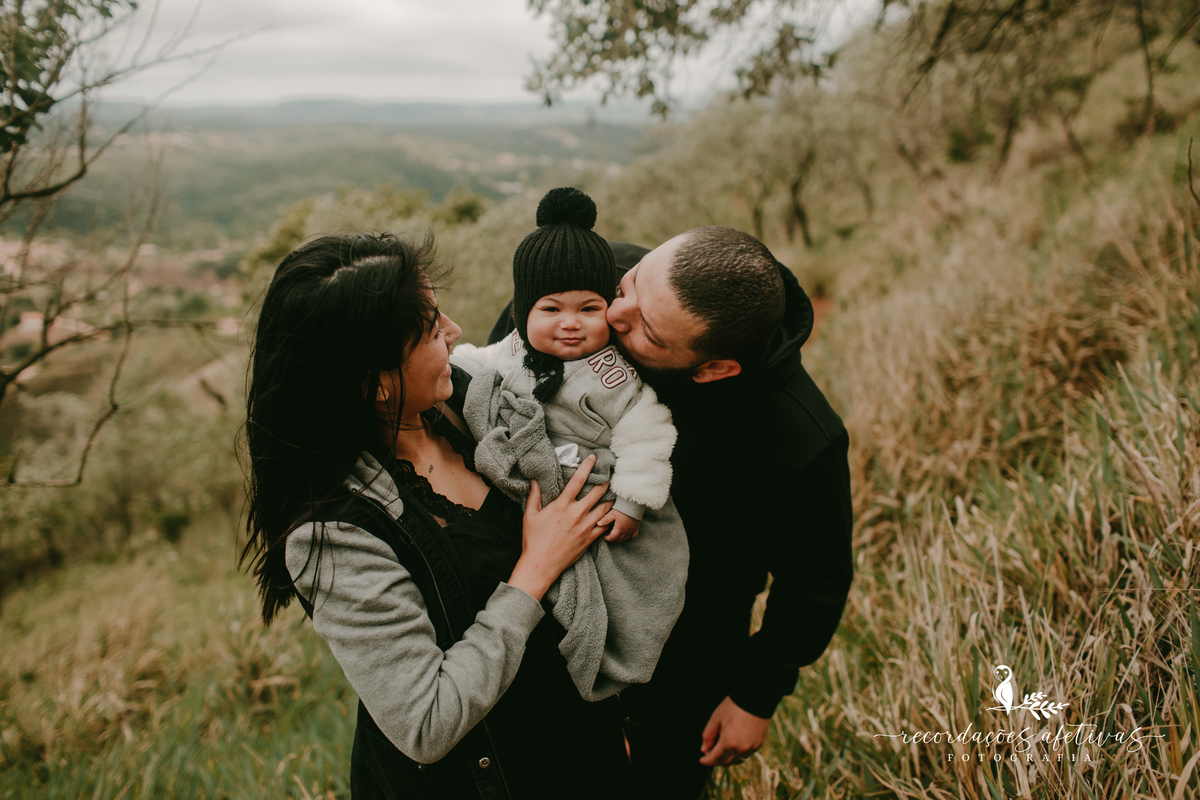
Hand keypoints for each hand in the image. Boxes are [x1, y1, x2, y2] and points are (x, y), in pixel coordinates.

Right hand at [508, 454, 610, 600]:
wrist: (540, 565)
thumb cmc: (533, 540)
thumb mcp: (530, 515)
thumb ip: (534, 496)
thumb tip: (534, 480)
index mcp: (562, 506)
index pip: (578, 481)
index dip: (587, 467)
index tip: (593, 458)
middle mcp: (576, 514)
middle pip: (598, 493)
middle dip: (605, 482)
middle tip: (608, 475)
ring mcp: (585, 527)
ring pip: (605, 509)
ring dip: (610, 500)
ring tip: (612, 493)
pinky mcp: (590, 539)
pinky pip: (605, 526)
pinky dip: (609, 519)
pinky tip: (610, 514)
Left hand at [600, 509, 639, 541]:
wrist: (634, 504)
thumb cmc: (622, 508)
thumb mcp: (612, 513)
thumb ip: (605, 519)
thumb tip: (598, 524)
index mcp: (619, 529)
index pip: (612, 538)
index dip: (607, 538)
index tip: (605, 536)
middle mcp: (626, 531)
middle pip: (618, 540)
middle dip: (613, 539)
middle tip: (609, 535)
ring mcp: (632, 530)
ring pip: (625, 539)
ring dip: (619, 539)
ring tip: (615, 534)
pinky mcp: (636, 527)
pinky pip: (633, 536)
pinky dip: (629, 537)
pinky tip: (626, 534)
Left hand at [698, 697, 769, 766]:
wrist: (756, 698)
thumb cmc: (734, 706)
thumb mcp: (715, 718)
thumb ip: (708, 736)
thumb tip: (704, 749)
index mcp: (729, 743)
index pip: (715, 759)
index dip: (706, 761)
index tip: (701, 759)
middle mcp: (741, 749)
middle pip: (726, 762)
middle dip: (716, 760)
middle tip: (709, 752)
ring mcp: (752, 748)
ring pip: (736, 760)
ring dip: (727, 758)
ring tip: (720, 749)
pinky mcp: (759, 744)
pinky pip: (746, 754)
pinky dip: (737, 753)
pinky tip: (733, 745)